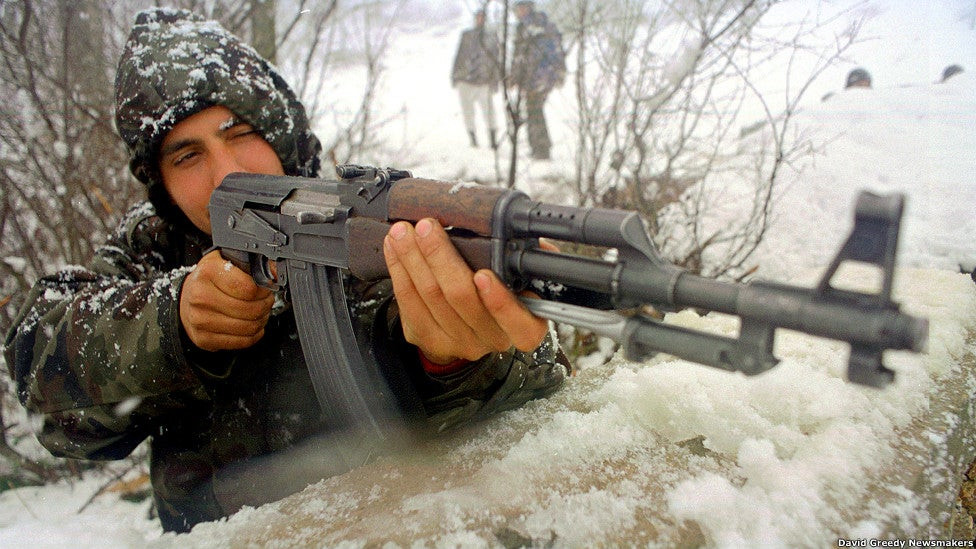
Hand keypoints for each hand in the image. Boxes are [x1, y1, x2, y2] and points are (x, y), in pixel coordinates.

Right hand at [179, 250, 273, 350]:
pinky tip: (251, 325)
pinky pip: (242, 342)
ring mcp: (201, 320)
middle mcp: (201, 296)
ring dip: (261, 320)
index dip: (264, 289)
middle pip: (250, 309)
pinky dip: (254, 335)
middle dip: (265, 305)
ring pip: (248, 327)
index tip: (266, 288)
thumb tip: (276, 270)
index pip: (248, 287)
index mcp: (208, 272)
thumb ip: (252, 264)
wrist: (186, 300)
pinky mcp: (204, 339)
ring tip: (259, 312)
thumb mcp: (227, 261)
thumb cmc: (210, 280)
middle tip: (266, 300)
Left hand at [383, 218, 548, 364]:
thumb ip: (530, 262)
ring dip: (413, 258)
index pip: (520, 324)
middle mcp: (492, 338)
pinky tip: (394, 249)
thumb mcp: (523, 278)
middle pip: (461, 298)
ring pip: (431, 297)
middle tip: (426, 227)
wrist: (470, 324)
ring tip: (403, 232)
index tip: (483, 274)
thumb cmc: (499, 290)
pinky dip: (399, 271)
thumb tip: (537, 243)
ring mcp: (459, 342)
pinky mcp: (429, 340)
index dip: (500, 301)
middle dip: (440, 257)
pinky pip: (409, 303)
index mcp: (524, 325)